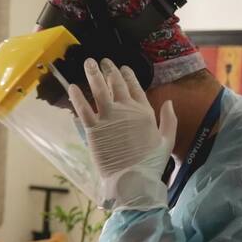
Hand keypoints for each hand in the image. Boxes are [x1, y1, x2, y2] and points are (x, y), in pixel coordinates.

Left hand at [68, 58, 176, 210]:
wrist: (134, 180)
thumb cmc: (151, 164)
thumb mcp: (167, 140)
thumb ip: (169, 120)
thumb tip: (169, 102)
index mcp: (144, 112)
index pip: (134, 87)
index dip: (127, 75)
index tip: (121, 68)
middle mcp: (126, 110)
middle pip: (116, 84)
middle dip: (108, 70)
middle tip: (102, 61)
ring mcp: (109, 119)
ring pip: (99, 90)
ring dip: (93, 74)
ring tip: (88, 63)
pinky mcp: (94, 130)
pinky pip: (83, 109)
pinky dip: (77, 96)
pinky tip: (72, 86)